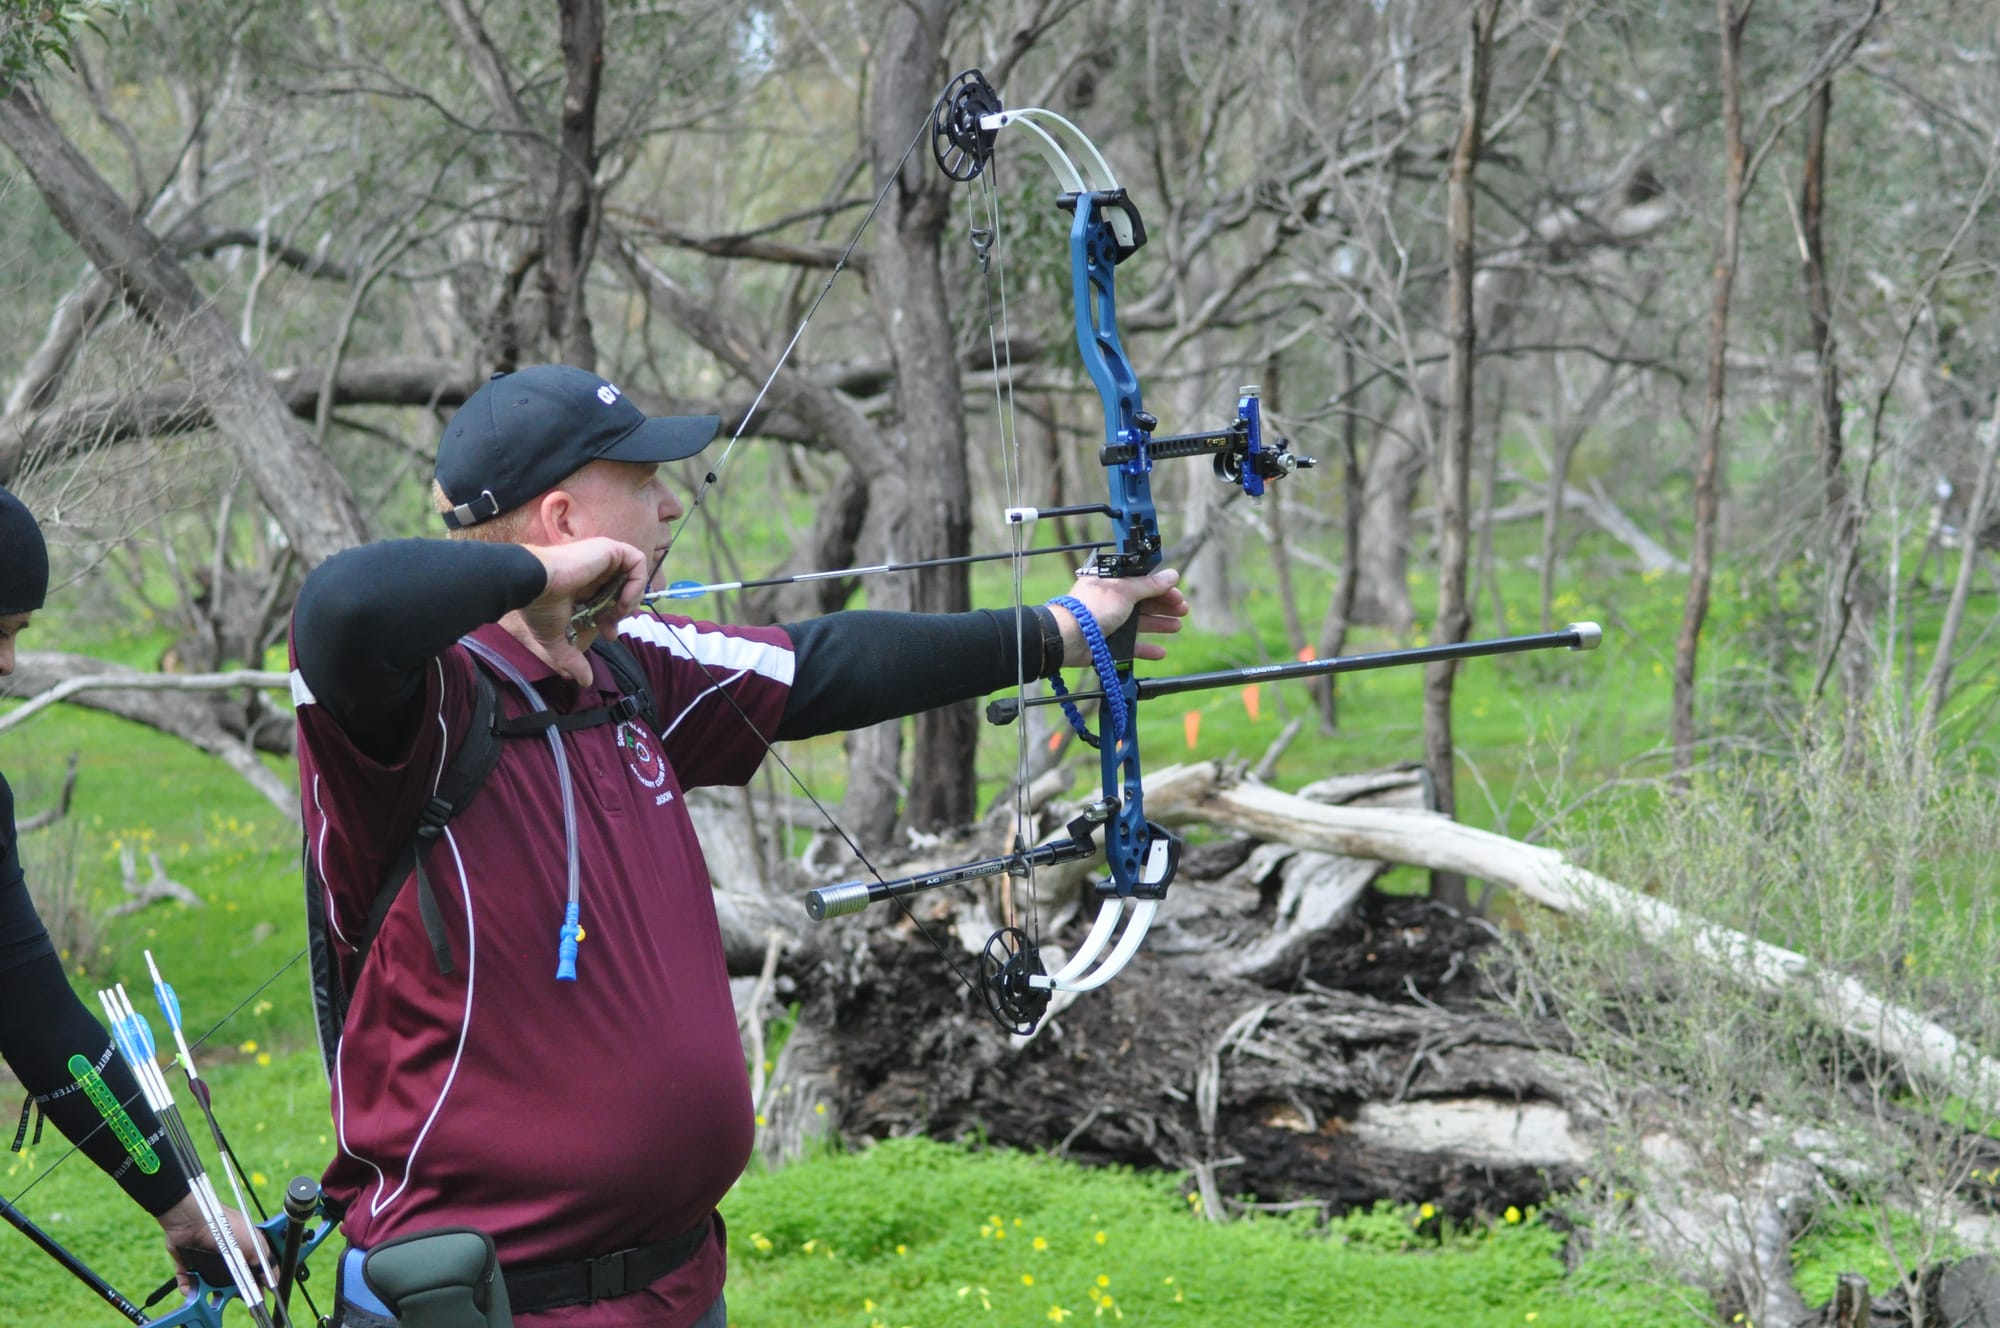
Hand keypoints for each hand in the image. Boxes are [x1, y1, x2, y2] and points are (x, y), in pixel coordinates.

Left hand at [159, 1192, 271, 1293]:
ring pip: (212, 1282)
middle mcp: (228, 1254)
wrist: (194, 1220)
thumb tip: (274, 1281)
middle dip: (235, 1290)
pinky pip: (189, 1280)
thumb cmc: (228, 1226)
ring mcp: (208, 1258)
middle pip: (233, 1279)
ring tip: (212, 1294)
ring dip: (211, 1290)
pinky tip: (191, 1289)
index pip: (255, 1271)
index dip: (258, 1284)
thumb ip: (265, 1265)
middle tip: (236, 1297)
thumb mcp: (256, 1245)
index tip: (259, 1297)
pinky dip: (189, 1286)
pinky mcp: (189, 1262)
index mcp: (246, 1248)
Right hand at [511, 538, 648, 681]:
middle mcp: (595, 571)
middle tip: (612, 627)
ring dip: (632, 598)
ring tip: (618, 612)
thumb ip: (570, 659)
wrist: (533, 584)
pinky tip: (621, 600)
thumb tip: (584, 683)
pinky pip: (637, 561)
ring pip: (634, 575)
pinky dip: (636, 582)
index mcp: (583, 586)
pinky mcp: (609, 549)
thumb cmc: (539, 607)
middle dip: (624, 612)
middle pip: (625, 589)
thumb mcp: (556, 639)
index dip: (614, 619)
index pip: (610, 600)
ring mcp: (603, 558)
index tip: (608, 635)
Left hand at [1050, 568, 1188, 664]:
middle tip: (1183, 610)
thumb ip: (1150, 585)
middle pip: (1143, 602)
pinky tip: (1160, 652)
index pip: (1141, 581)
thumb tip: (1172, 575)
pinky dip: (1146, 647)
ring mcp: (1109, 621)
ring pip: (1139, 622)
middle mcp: (1110, 600)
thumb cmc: (1094, 608)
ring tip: (1177, 626)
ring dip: (1159, 624)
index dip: (1160, 587)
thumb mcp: (1126, 590)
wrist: (1070, 637)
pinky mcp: (1108, 641)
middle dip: (1164, 605)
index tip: (1177, 592)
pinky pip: (1131, 644)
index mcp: (1112, 582)